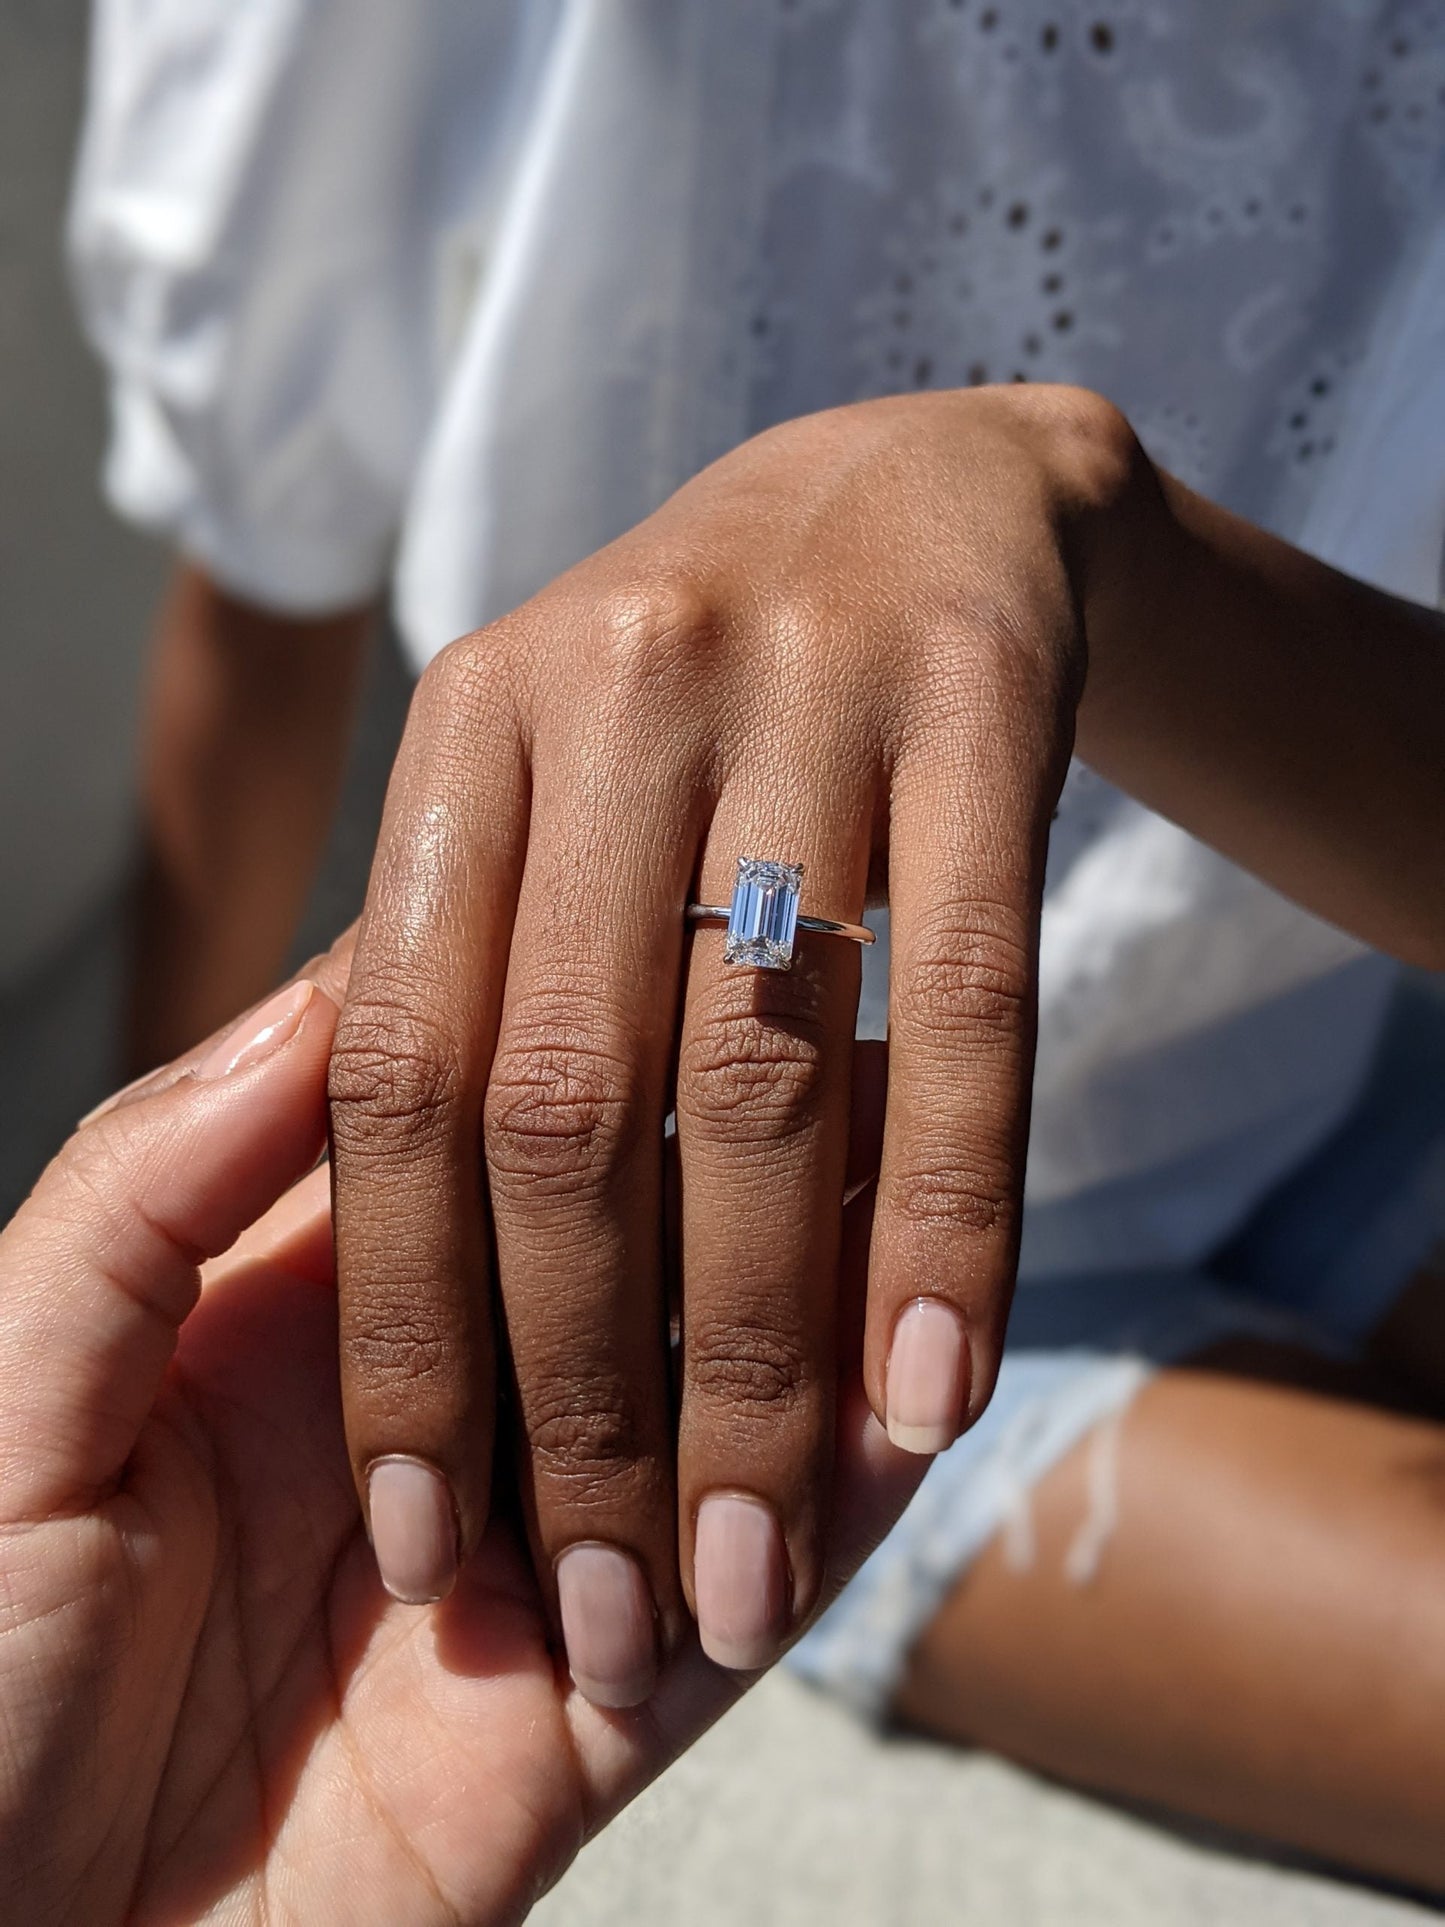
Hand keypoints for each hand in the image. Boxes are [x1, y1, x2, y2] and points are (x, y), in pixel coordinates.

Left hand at [0, 976, 918, 1923]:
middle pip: (620, 1259)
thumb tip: (318, 994)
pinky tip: (906, 1416)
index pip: (476, 1137)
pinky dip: (829, 1522)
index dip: (575, 1038)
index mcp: (301, 1310)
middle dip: (733, 1164)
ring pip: (707, 1415)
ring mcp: (526, 1559)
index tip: (675, 923)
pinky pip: (733, 1609)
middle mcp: (442, 1406)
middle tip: (854, 1043)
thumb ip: (145, 1199)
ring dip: (815, 1325)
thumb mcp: (8, 1403)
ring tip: (920, 1210)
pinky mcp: (583, 1723)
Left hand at [330, 383, 1150, 1694]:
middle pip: (570, 1106)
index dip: (405, 1317)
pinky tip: (930, 1393)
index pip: (401, 1072)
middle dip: (586, 1389)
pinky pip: (959, 1006)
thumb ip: (462, 974)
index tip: (424, 1530)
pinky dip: (945, 1214)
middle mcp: (609, 691)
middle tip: (612, 1601)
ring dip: (759, 1355)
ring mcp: (803, 684)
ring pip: (762, 1081)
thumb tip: (383, 1256)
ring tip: (758, 1562)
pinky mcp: (979, 697)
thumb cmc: (708, 700)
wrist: (925, 487)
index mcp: (465, 735)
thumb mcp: (542, 787)